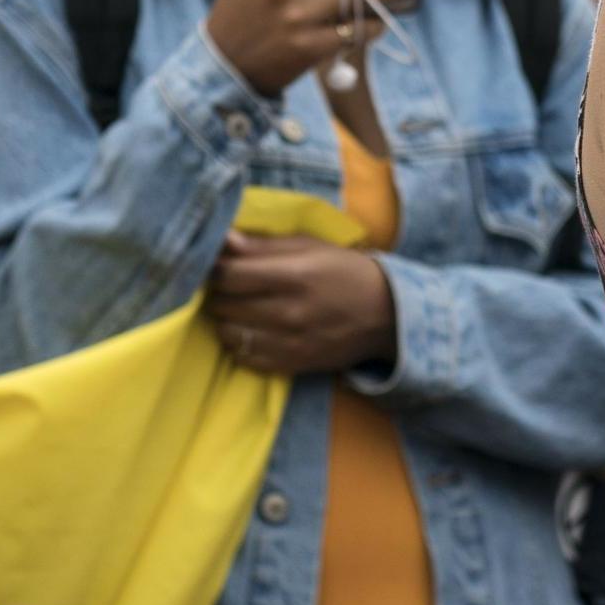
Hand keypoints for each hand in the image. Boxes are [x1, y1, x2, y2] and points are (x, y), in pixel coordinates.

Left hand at [205, 232, 396, 373]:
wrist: (387, 315)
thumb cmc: (345, 271)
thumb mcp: (311, 247)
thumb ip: (264, 245)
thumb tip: (222, 240)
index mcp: (296, 275)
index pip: (229, 275)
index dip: (217, 268)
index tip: (221, 265)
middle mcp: (289, 312)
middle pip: (223, 303)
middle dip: (222, 292)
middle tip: (236, 285)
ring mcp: (289, 342)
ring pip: (228, 331)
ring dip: (229, 318)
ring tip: (244, 307)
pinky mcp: (291, 364)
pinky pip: (243, 356)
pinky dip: (242, 341)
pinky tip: (256, 329)